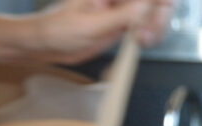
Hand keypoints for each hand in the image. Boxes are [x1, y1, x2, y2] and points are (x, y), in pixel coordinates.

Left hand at [28, 0, 173, 64]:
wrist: (44, 46)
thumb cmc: (56, 30)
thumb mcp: (88, 26)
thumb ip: (118, 17)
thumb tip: (145, 7)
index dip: (157, 3)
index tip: (155, 12)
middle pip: (156, 2)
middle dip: (158, 17)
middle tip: (145, 36)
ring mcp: (124, 10)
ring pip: (155, 14)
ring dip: (156, 28)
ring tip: (142, 41)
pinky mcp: (123, 26)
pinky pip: (146, 28)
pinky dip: (149, 37)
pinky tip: (140, 44)